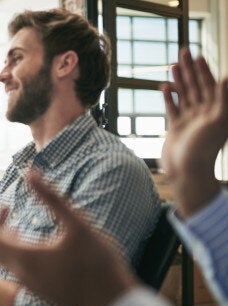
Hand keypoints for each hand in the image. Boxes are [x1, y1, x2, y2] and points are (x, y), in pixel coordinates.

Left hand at [0, 169, 137, 305]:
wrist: (113, 302)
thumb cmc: (99, 263)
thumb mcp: (78, 224)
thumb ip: (51, 198)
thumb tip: (30, 173)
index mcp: (25, 257)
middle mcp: (20, 271)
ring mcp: (27, 280)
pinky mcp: (36, 284)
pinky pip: (11, 260)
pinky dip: (7, 242)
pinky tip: (16, 228)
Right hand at [161, 48, 227, 216]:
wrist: (186, 172)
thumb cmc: (203, 150)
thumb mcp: (217, 123)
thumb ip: (222, 100)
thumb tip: (225, 78)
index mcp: (215, 111)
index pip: (209, 85)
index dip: (203, 70)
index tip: (197, 56)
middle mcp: (203, 114)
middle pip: (196, 86)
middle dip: (190, 69)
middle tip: (183, 51)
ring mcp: (189, 120)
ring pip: (184, 94)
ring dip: (179, 79)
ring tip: (173, 65)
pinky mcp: (176, 128)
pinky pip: (172, 108)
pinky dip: (169, 97)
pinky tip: (165, 87)